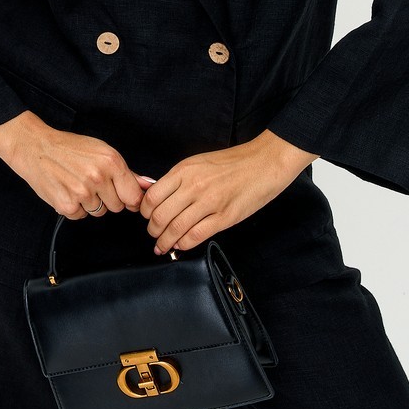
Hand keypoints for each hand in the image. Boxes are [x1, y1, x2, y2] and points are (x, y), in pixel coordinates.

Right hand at [0, 110, 148, 218]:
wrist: (35, 147)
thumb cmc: (69, 147)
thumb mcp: (101, 151)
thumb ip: (126, 172)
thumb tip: (147, 185)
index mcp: (111, 162)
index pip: (133, 196)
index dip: (129, 198)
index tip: (123, 196)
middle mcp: (98, 177)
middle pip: (116, 207)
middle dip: (107, 198)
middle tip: (91, 183)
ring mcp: (82, 193)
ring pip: (98, 212)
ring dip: (90, 203)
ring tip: (76, 183)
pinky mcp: (66, 205)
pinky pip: (80, 216)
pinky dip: (74, 207)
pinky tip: (66, 190)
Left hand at [140, 130, 317, 254]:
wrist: (264, 163)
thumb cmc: (233, 162)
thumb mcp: (198, 162)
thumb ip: (179, 179)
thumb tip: (160, 197)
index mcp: (184, 170)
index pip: (152, 196)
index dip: (145, 211)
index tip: (146, 217)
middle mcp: (193, 186)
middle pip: (160, 215)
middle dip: (153, 230)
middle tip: (153, 235)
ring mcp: (209, 202)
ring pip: (175, 228)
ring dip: (164, 241)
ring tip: (162, 246)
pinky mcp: (224, 217)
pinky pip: (196, 236)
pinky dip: (183, 244)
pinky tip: (180, 246)